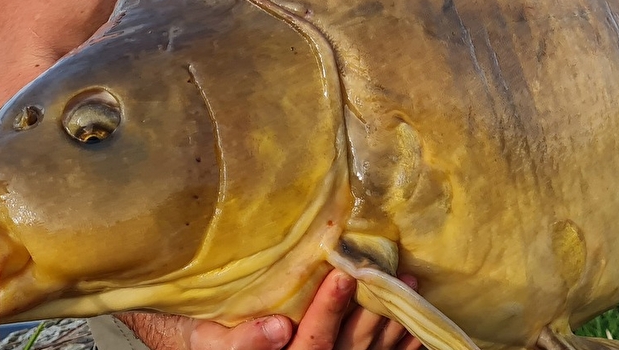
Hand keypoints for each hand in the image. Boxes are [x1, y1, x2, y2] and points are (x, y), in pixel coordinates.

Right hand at [117, 270, 422, 349]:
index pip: (310, 346)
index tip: (343, 276)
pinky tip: (416, 324)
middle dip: (372, 314)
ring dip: (393, 325)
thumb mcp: (204, 339)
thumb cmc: (201, 337)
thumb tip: (277, 328)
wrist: (213, 343)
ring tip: (410, 286)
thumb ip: (235, 339)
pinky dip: (401, 346)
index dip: (329, 312)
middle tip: (390, 276)